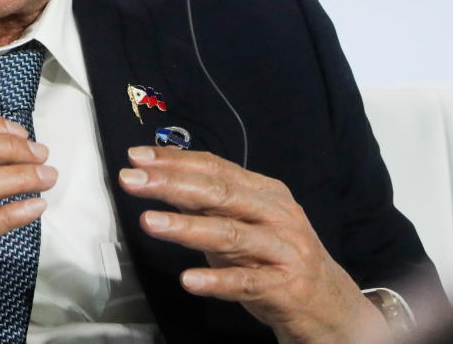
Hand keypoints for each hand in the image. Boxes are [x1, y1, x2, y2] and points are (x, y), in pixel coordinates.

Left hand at [118, 146, 390, 343]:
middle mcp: (277, 214)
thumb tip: (158, 172)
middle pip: (219, 193)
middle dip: (171, 184)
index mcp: (265, 191)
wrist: (331, 305)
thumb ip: (207, 200)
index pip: (214, 168)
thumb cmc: (275, 256)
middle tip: (132, 180)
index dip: (174, 161)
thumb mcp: (243, 221)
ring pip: (231, 233)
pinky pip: (247, 282)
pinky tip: (189, 280)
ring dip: (186, 227)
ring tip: (150, 222)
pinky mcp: (286, 287)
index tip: (136, 157)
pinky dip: (217, 281)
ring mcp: (284, 249)